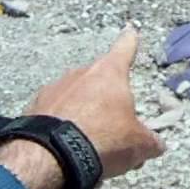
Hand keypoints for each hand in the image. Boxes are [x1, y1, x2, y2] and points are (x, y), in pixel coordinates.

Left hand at [0, 24, 164, 188]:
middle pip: (97, 79)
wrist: (50, 156)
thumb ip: (149, 141)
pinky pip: (53, 115)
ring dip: (81, 114)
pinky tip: (66, 150)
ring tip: (88, 144)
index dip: (130, 42)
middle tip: (112, 126)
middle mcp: (79, 74)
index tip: (130, 31)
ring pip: (74, 98)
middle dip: (104, 97)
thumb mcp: (137, 144)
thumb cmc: (102, 139)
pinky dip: (61, 127)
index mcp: (109, 74)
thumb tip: (157, 145)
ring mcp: (53, 89)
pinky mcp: (32, 109)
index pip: (124, 50)